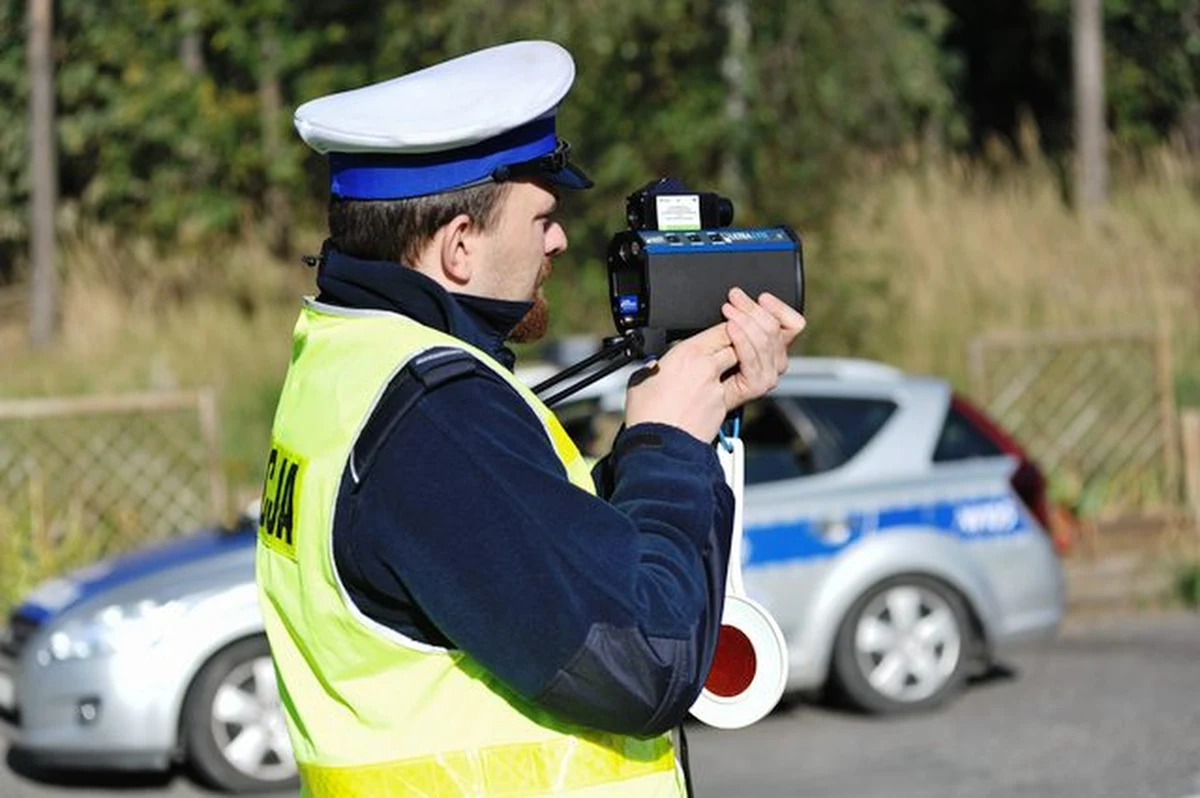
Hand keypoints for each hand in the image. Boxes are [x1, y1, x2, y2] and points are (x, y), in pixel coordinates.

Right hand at [624, 324, 737, 442]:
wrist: (658, 445)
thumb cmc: (646, 414)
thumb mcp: (641, 379)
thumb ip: (654, 366)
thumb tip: (654, 366)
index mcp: (686, 353)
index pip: (721, 329)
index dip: (724, 329)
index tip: (720, 332)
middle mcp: (707, 367)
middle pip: (735, 345)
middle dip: (731, 346)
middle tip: (720, 352)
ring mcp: (718, 388)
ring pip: (736, 369)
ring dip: (729, 369)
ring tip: (709, 378)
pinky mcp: (724, 407)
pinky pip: (729, 393)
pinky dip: (721, 393)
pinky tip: (705, 400)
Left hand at [720, 288, 805, 409]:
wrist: (700, 393)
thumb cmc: (713, 359)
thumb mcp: (733, 332)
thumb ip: (744, 319)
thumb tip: (740, 299)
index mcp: (778, 347)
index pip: (794, 324)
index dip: (779, 308)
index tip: (762, 297)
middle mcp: (778, 361)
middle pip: (775, 328)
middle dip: (753, 309)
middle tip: (734, 298)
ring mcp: (769, 374)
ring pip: (765, 339)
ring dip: (745, 321)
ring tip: (728, 310)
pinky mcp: (757, 385)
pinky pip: (752, 357)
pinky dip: (741, 340)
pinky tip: (730, 328)